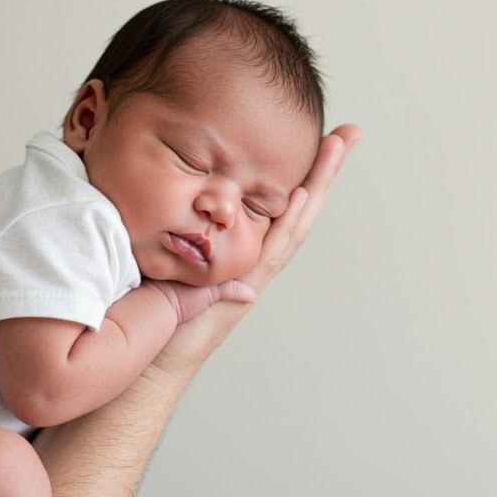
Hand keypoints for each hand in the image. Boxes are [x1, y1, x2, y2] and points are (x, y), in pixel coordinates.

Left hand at [145, 123, 359, 375]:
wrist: (147, 363)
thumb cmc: (147, 309)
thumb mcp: (165, 254)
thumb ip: (179, 230)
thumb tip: (184, 198)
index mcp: (241, 248)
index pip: (277, 202)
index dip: (300, 170)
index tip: (321, 138)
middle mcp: (255, 258)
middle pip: (298, 206)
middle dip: (324, 169)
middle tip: (349, 133)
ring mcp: (253, 274)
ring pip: (295, 223)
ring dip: (318, 185)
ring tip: (338, 148)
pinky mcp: (242, 290)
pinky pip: (272, 251)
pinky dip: (291, 223)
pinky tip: (305, 194)